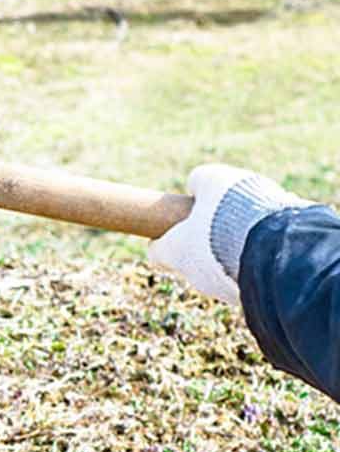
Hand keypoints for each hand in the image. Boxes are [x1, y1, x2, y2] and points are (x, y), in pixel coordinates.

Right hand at [148, 165, 307, 304]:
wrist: (276, 256)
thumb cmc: (217, 244)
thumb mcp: (176, 251)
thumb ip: (162, 249)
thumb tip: (156, 251)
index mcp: (215, 180)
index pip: (197, 182)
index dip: (186, 204)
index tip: (181, 225)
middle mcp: (247, 182)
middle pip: (223, 205)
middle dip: (213, 228)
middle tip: (204, 255)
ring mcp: (275, 200)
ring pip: (246, 222)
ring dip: (237, 242)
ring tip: (231, 269)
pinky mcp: (295, 222)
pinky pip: (268, 236)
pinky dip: (259, 251)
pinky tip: (255, 271)